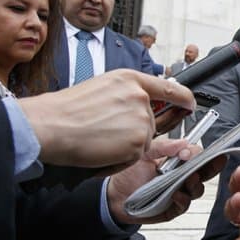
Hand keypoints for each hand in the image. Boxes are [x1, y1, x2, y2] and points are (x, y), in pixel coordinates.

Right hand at [19, 69, 195, 168]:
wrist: (49, 126)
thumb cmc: (66, 110)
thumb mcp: (102, 88)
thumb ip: (127, 93)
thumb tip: (146, 102)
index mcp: (130, 80)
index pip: (170, 87)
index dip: (184, 98)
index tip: (190, 104)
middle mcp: (140, 97)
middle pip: (153, 122)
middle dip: (135, 132)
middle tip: (105, 131)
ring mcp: (142, 120)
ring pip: (144, 141)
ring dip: (125, 146)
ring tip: (98, 139)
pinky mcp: (138, 142)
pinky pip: (135, 157)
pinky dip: (119, 159)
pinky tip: (100, 149)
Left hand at [106, 138, 226, 223]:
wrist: (113, 196)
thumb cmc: (128, 174)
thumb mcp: (144, 153)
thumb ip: (163, 147)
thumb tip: (183, 143)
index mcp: (177, 162)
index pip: (197, 155)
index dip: (198, 153)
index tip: (189, 153)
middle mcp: (181, 177)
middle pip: (205, 172)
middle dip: (213, 166)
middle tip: (214, 161)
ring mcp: (179, 193)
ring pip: (198, 189)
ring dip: (195, 183)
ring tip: (188, 179)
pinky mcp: (173, 208)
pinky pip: (184, 205)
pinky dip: (183, 199)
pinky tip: (176, 194)